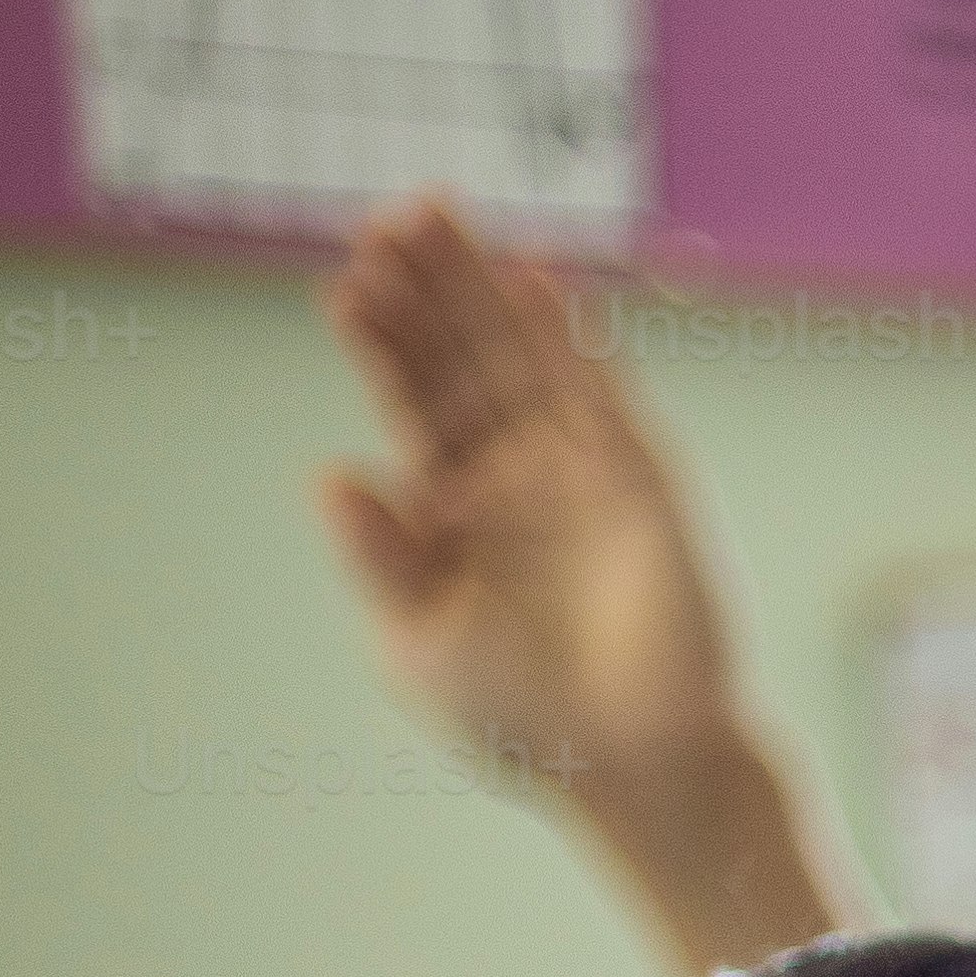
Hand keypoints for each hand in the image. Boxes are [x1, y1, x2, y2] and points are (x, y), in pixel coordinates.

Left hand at [318, 201, 845, 976]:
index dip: (380, 341)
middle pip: (463, 356)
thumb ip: (379, 557)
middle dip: (428, 287)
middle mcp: (514, 474)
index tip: (343, 284)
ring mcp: (580, 471)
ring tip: (437, 213)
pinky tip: (531, 276)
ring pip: (522, 356)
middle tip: (390, 214)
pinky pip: (601, 391)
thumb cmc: (521, 717)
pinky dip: (569, 334)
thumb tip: (332, 473)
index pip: (411, 400)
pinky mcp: (643, 482)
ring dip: (481, 287)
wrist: (630, 763)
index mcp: (451, 509)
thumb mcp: (416, 639)